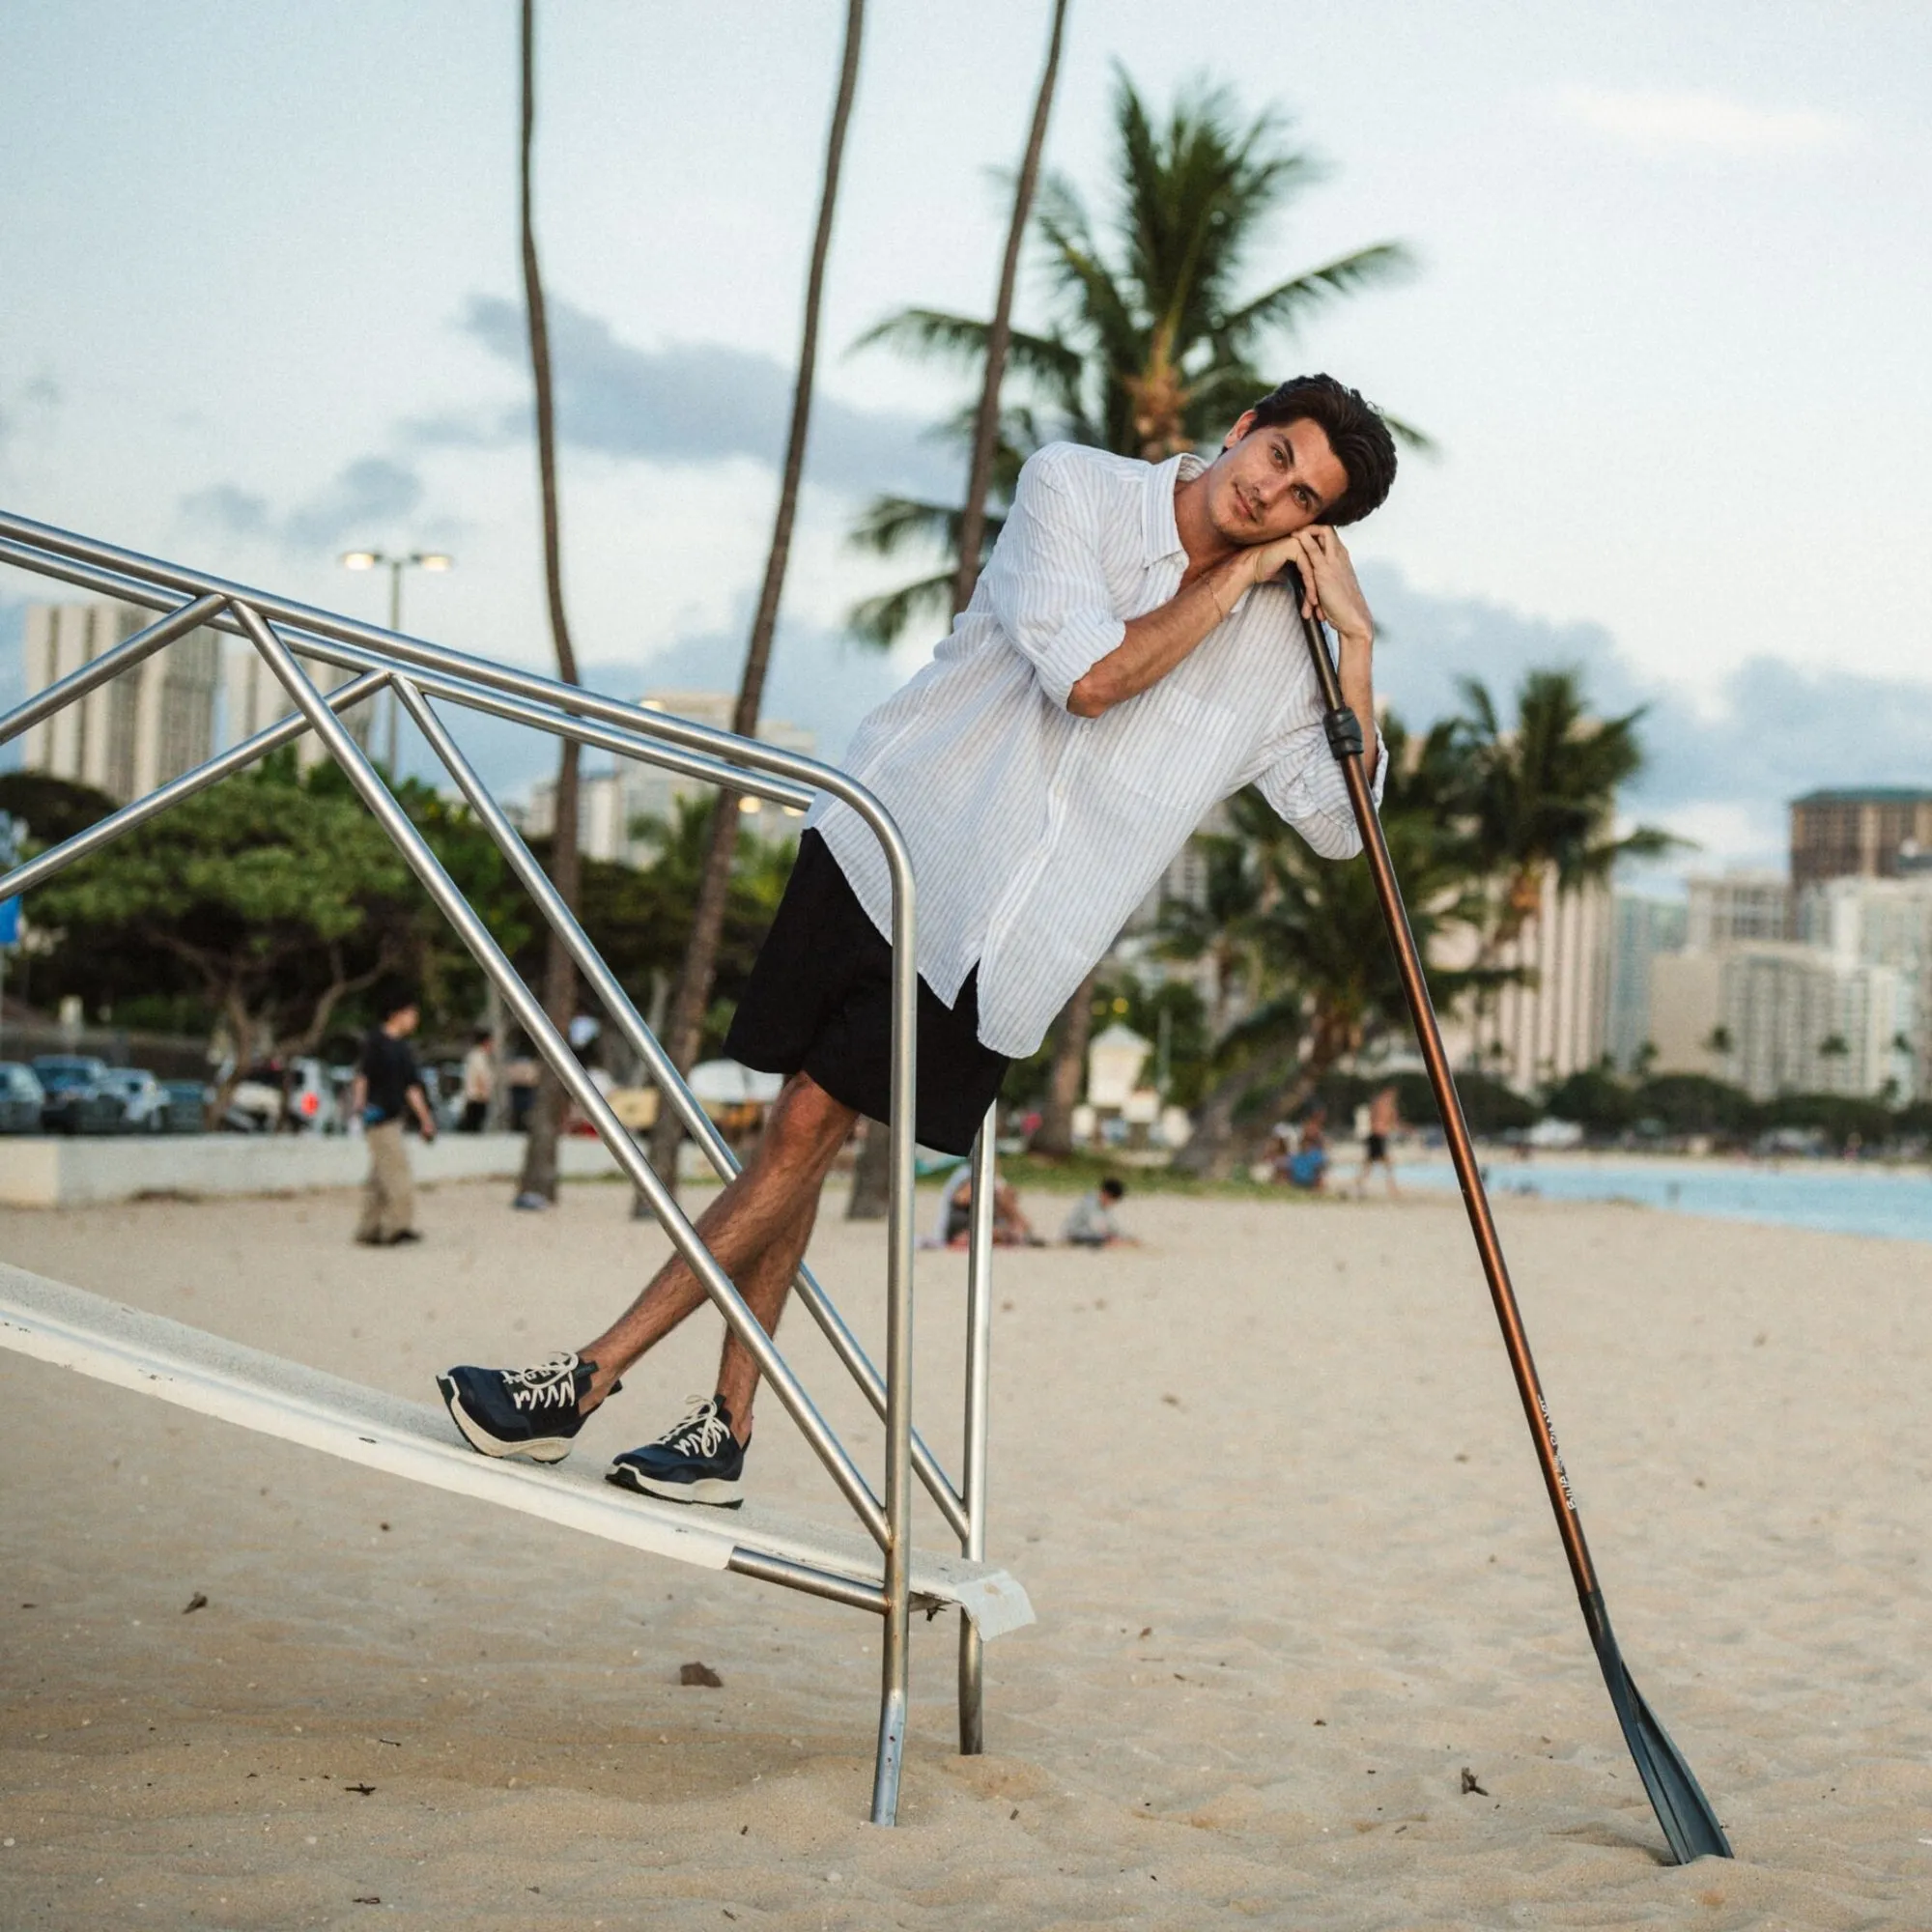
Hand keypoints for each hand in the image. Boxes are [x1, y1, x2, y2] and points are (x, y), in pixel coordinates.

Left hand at [1277, 527, 1373, 644]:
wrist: (1353, 619)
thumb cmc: (1342, 606)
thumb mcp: (1333, 586)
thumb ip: (1326, 576)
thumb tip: (1315, 575)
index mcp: (1342, 559)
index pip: (1331, 536)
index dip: (1316, 532)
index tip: (1303, 535)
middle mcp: (1341, 556)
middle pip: (1328, 529)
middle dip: (1311, 525)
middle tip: (1296, 528)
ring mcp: (1334, 561)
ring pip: (1323, 533)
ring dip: (1306, 528)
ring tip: (1292, 529)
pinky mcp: (1325, 570)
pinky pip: (1313, 549)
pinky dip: (1303, 539)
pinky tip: (1294, 536)